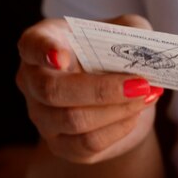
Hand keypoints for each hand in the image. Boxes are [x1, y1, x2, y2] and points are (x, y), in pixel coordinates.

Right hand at [16, 16, 163, 163]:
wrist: (123, 96)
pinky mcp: (61, 145)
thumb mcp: (128, 32)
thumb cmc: (117, 54)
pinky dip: (118, 128)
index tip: (62, 57)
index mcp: (43, 41)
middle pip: (53, 90)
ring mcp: (42, 116)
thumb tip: (146, 53)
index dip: (43, 51)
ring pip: (74, 120)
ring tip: (146, 97)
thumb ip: (134, 33)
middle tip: (140, 84)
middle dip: (102, 89)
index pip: (31, 45)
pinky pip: (88, 143)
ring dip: (118, 110)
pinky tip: (134, 115)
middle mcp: (33, 80)